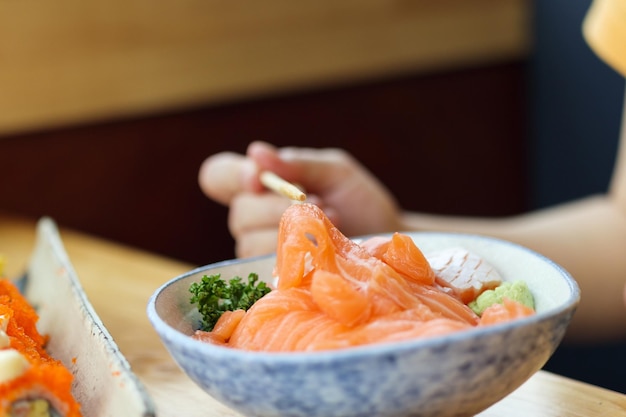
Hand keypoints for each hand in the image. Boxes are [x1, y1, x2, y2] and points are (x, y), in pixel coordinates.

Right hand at [198, 141, 401, 257]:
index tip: (261, 182)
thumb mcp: (335, 171)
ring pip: (249, 240)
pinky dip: (296, 251)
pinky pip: (265, 263)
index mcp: (262, 184)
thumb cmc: (360, 202)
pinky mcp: (273, 274)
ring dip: (293, 230)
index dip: (232, 177)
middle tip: (320, 204)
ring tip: (329, 224)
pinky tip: (321, 247)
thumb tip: (256, 153)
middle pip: (238, 211)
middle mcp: (253, 217)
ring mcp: (261, 248)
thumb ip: (297, 162)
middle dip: (279, 207)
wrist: (387, 241)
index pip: (217, 175)